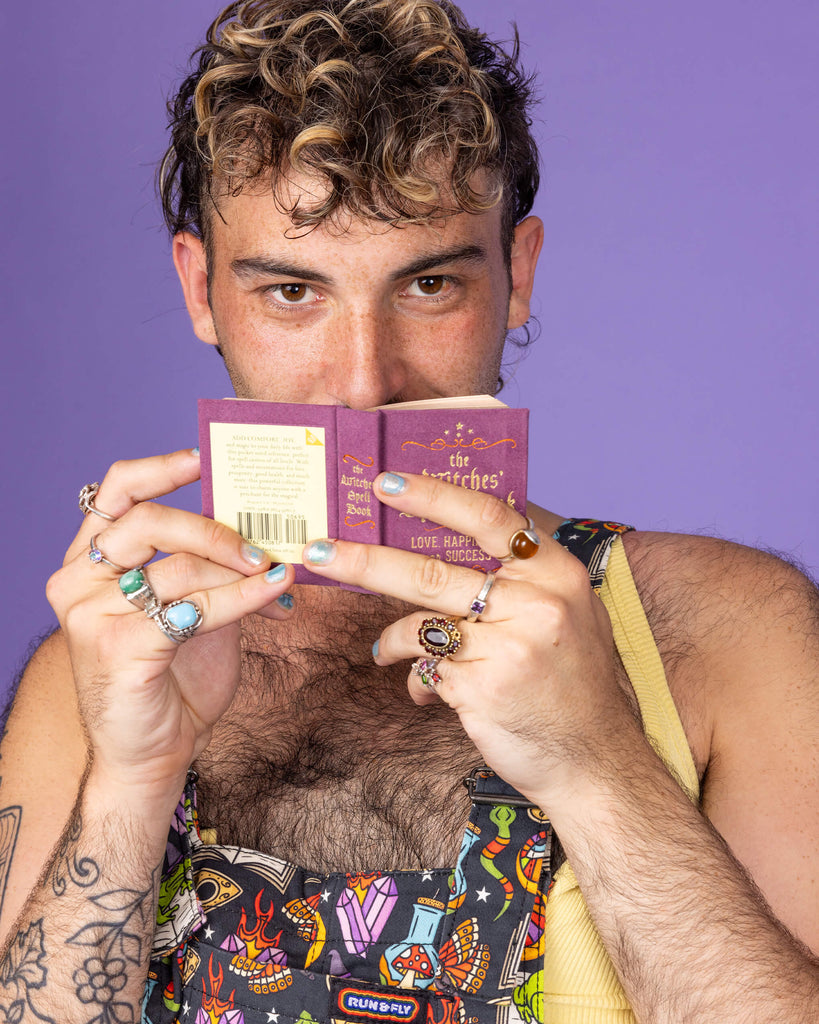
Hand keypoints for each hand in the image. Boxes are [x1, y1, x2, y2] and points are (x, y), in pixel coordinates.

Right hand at [47, 449, 294, 797]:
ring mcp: (92, 615)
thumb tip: (269, 534)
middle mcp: (78, 582)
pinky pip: (194, 607)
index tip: (204, 459)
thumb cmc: (172, 678)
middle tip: (261, 543)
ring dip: (240, 566)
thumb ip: (210, 570)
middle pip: (147, 521)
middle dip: (213, 527)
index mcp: (89, 563)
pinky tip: (276, 595)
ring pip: (176, 565)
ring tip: (281, 572)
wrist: (152, 753)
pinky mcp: (118, 648)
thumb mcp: (190, 609)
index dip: (158, 468)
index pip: (114, 495)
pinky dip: (244, 597)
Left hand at [301, 472, 642, 811]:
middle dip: (364, 562)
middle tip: (319, 552)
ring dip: (389, 639)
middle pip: (431, 573)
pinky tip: (425, 690)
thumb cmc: (572, 681)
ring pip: (420, 625)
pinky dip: (418, 679)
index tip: (385, 483)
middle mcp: (535, 602)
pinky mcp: (483, 688)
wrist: (595, 757)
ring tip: (381, 650)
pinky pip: (426, 670)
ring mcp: (509, 646)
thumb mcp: (565, 612)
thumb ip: (519, 580)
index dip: (433, 496)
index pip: (488, 517)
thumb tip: (447, 552)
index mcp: (556, 572)